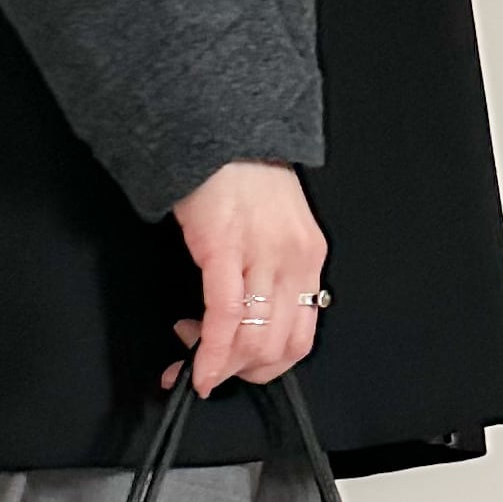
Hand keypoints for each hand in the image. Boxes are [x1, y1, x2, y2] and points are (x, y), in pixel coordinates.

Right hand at [162, 160, 327, 396]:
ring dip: (219, 363)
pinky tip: (194, 365)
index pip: (301, 337)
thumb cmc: (241, 174)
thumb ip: (271, 272)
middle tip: (211, 366)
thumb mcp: (273, 227)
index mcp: (309, 257)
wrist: (218, 130)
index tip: (236, 367)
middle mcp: (294, 261)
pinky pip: (224, 316)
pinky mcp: (224, 247)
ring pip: (253, 340)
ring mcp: (262, 255)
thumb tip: (250, 317)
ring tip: (193, 350)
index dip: (266, 366)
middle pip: (278, 348)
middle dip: (240, 372)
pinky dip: (209, 351)